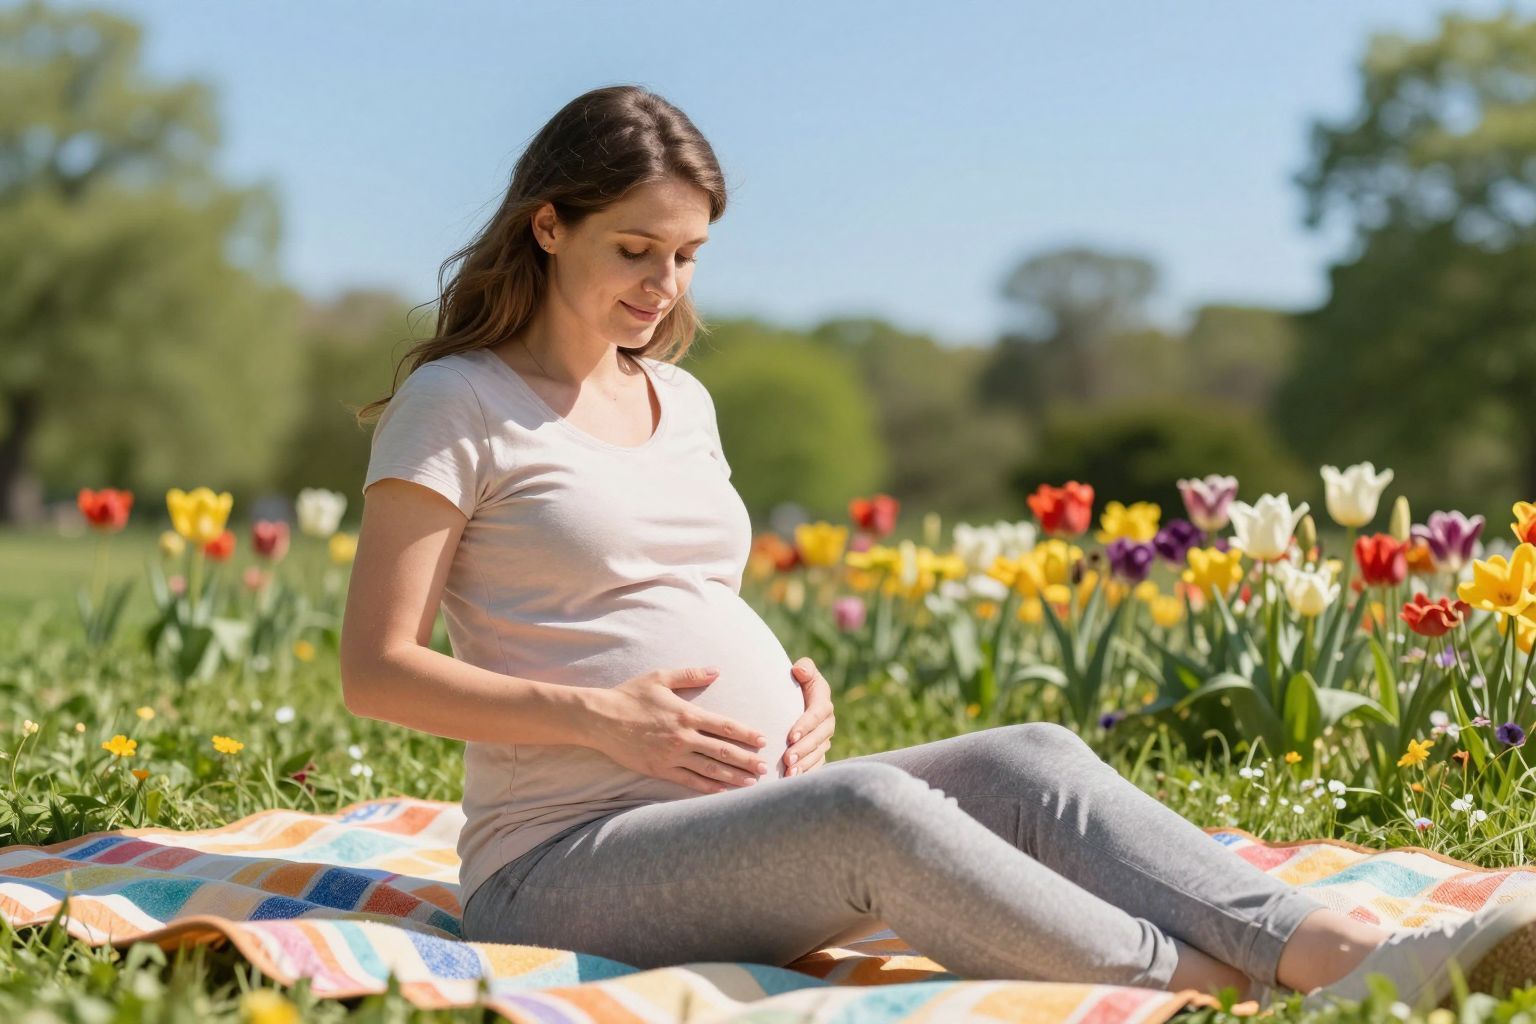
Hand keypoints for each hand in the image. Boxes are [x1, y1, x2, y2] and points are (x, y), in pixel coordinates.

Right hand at [593, 667, 769, 792]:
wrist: (600, 718)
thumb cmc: (631, 695)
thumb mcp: (660, 677)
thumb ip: (690, 675)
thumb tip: (717, 671)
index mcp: (686, 714)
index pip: (724, 726)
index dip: (746, 734)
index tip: (762, 740)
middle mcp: (682, 737)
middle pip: (722, 751)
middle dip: (746, 760)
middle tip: (766, 766)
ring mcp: (671, 756)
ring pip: (709, 769)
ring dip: (733, 776)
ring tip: (752, 782)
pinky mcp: (659, 769)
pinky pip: (689, 781)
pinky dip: (708, 788)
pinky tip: (722, 791)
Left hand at [785, 657, 834, 775]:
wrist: (796, 698)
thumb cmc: (796, 682)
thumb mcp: (802, 671)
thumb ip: (804, 668)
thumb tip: (799, 670)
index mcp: (823, 702)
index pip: (816, 714)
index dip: (805, 726)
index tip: (790, 736)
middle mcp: (827, 722)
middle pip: (819, 738)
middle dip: (803, 749)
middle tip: (787, 759)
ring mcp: (825, 739)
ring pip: (818, 754)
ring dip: (804, 764)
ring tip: (790, 773)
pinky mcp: (820, 752)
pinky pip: (817, 765)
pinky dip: (806, 773)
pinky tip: (793, 781)